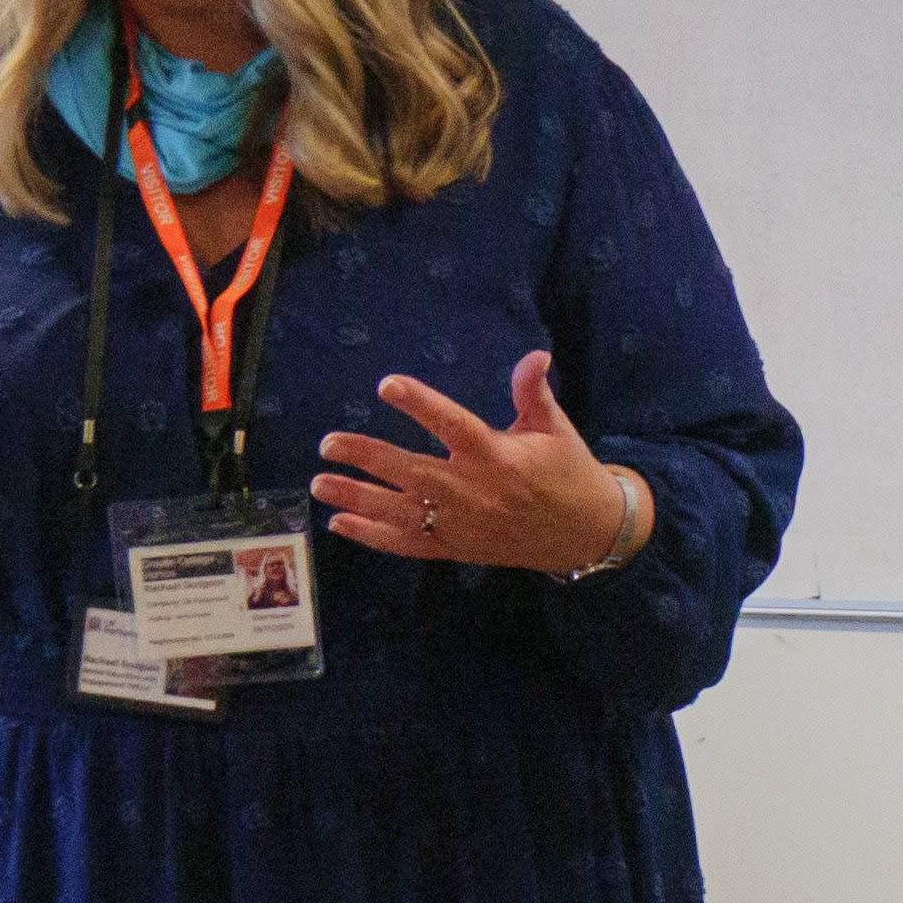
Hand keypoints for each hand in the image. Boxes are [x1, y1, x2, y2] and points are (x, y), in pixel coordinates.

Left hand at [314, 354, 654, 575]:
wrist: (584, 534)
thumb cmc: (566, 472)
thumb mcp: (554, 428)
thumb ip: (533, 390)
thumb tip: (536, 354)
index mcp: (498, 456)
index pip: (452, 424)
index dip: (419, 403)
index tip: (386, 385)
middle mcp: (474, 492)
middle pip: (411, 473)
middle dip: (366, 458)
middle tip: (327, 444)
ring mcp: (462, 525)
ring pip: (400, 512)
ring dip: (356, 498)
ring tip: (319, 483)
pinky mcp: (456, 548)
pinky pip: (408, 544)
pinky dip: (372, 536)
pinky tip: (339, 523)